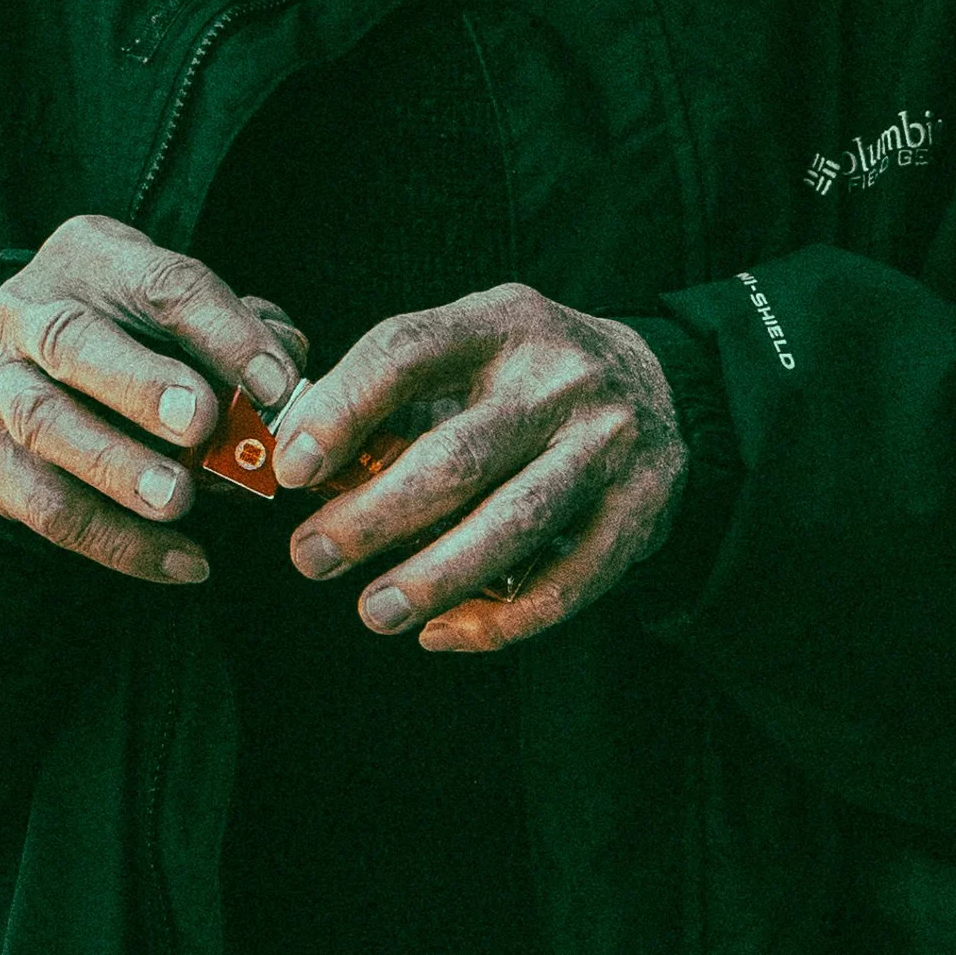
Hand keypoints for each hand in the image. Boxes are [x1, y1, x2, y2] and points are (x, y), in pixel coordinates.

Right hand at [0, 214, 305, 584]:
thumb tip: (281, 377)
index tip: (276, 383)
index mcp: (92, 259)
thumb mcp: (181, 306)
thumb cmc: (132, 328)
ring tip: (180, 501)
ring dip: (116, 467)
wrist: (28, 356)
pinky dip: (117, 542)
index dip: (223, 332)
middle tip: (202, 423)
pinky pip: (46, 509)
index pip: (160, 284)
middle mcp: (27, 314)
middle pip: (75, 342)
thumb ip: (239, 332)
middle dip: (140, 385)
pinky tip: (182, 560)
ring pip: (45, 425)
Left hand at [275, 283, 685, 655]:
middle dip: (372, 516)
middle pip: (456, 457)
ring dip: (432, 577)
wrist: (664, 385)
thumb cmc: (531, 375)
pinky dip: (500, 621)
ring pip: (511, 525)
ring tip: (373, 610)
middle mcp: (561, 377)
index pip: (408, 351)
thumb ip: (400, 392)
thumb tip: (300, 456)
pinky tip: (443, 633)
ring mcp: (608, 444)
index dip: (342, 408)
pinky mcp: (642, 508)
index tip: (291, 466)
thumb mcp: (475, 345)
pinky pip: (566, 583)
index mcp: (502, 322)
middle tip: (311, 556)